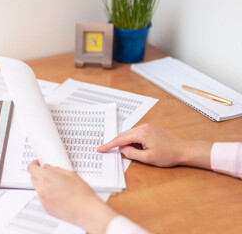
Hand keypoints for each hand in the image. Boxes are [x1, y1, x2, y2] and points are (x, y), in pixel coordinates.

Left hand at [28, 160, 117, 233]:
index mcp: (46, 178)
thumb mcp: (70, 174)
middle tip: (48, 173)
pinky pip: (43, 198)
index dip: (34, 164)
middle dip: (39, 174)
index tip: (38, 164)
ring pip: (38, 189)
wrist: (86, 210)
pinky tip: (59, 195)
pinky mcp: (46, 208)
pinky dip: (48, 195)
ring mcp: (43, 200)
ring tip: (58, 186)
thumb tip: (49, 168)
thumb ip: (56, 169)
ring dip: (44, 185)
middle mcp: (42, 189)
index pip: (31, 168)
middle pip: (33, 178)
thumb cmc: (81, 194)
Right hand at [97, 123, 212, 168]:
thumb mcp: (147, 158)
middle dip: (117, 144)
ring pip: (129, 135)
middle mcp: (143, 127)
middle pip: (123, 135)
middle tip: (108, 151)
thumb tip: (123, 149)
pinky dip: (132, 141)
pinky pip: (136, 134)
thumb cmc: (168, 154)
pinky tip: (136, 149)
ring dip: (126, 143)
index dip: (109, 145)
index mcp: (141, 133)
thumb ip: (132, 153)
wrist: (184, 150)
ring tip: (130, 153)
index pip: (120, 139)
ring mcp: (147, 127)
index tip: (100, 148)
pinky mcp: (150, 129)